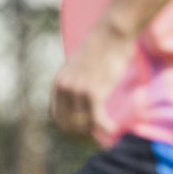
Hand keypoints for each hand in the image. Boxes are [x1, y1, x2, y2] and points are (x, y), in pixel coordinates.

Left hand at [51, 23, 137, 144]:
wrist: (112, 33)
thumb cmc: (103, 47)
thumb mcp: (82, 66)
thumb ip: (79, 80)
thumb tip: (87, 91)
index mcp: (60, 83)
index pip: (58, 117)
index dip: (69, 129)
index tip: (85, 133)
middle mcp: (65, 89)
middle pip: (69, 124)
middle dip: (83, 136)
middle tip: (98, 140)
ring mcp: (78, 92)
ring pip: (83, 125)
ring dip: (96, 135)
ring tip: (108, 137)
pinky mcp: (94, 93)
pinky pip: (97, 120)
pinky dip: (106, 129)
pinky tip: (114, 131)